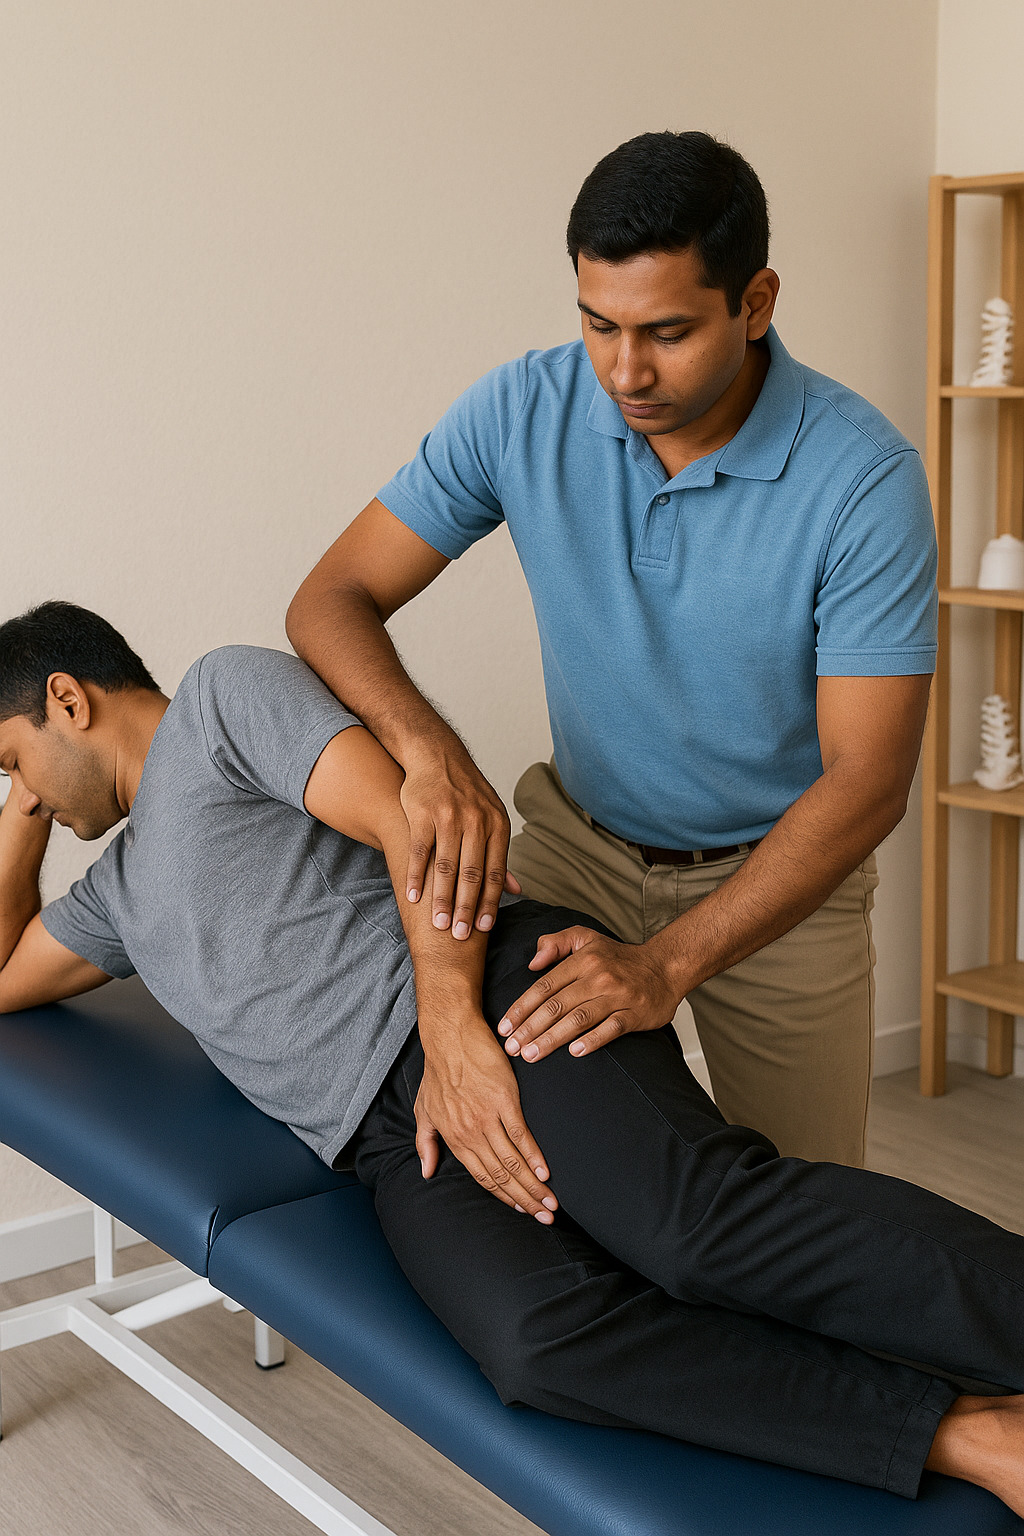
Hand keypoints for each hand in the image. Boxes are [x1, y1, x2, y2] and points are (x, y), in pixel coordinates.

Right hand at [401, 747, 519, 938]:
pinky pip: (419, 851)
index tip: (483, 929)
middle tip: (459, 935)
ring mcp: (448, 817)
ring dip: (441, 898)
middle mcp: (476, 821)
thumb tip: (518, 890)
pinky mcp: (423, 813)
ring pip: (445, 866)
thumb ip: (500, 857)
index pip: (495, 872)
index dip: (490, 902)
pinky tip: (413, 897)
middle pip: (471, 873)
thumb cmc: (467, 795)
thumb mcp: (491, 820)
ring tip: (437, 923)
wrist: (438, 757)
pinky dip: (415, 876)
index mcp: (497, 826)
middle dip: (465, 908)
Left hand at [414, 1018, 557, 1222]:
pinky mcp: (503, 1099)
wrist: (451, 1036)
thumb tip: (426, 1171)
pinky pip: (521, 1135)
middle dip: (524, 1200)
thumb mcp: (423, 1110)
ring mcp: (487, 1117)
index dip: (503, 1197)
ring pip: (513, 1161)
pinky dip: (534, 1156)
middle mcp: (470, 1133)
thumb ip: (425, 1143)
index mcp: (454, 1138)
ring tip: (551, 1203)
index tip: (521, 1210)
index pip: (482, 1177)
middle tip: (545, 1217)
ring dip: (534, 1185)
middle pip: (501, 1175)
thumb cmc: (438, 1072)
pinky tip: (546, 1172)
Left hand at [498, 927, 679, 1061]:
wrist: (665, 966)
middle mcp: (598, 977)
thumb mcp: (586, 938)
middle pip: (557, 1006)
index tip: (504, 1027)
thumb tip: (532, 963)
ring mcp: (618, 996)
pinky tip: (574, 1053)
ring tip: (532, 1055)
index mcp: (583, 960)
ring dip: (552, 1039)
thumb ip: (556, 943)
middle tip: (512, 1048)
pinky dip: (593, 1040)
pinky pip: (611, 1028)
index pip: (545, 986)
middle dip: (530, 1029)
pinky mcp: (635, 1013)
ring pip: (579, 1019)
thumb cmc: (620, 957)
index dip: (522, 1008)